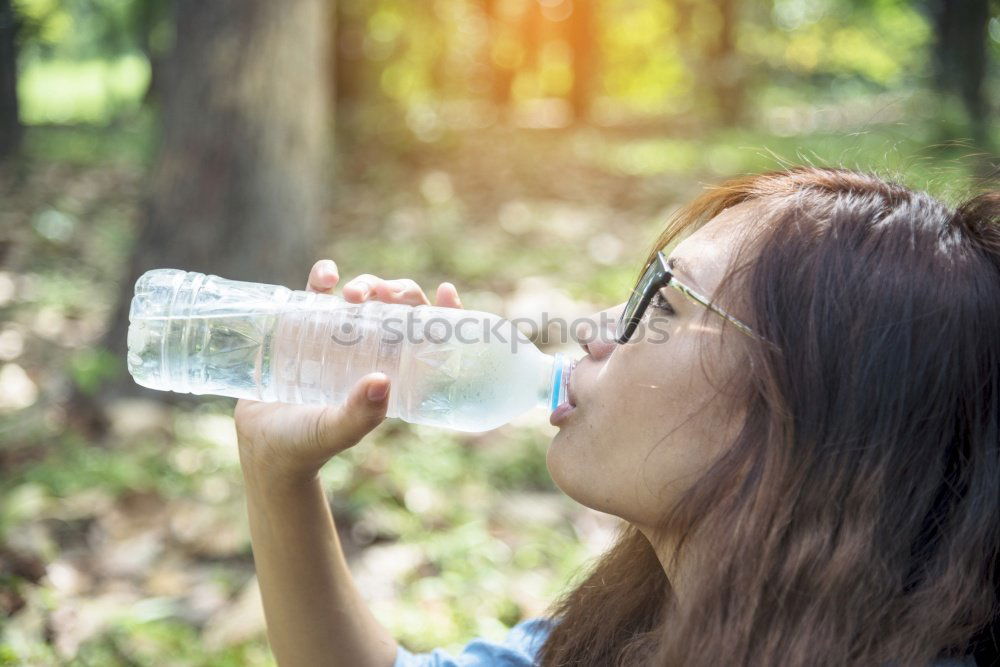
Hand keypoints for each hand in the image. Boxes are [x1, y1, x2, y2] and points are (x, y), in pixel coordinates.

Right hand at [234, 259, 463, 483]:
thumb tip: (383, 381)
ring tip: (353, 294)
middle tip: (387, 294)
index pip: (428, 340)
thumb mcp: (335, 431)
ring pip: (364, 296)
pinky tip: (326, 276)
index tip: (446, 293)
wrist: (260, 446)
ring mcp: (337, 337)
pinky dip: (324, 275)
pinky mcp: (303, 326)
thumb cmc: (305, 445)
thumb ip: (358, 415)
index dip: (444, 315)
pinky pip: (318, 291)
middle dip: (400, 293)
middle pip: (398, 310)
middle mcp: (370, 353)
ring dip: (367, 284)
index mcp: (392, 375)